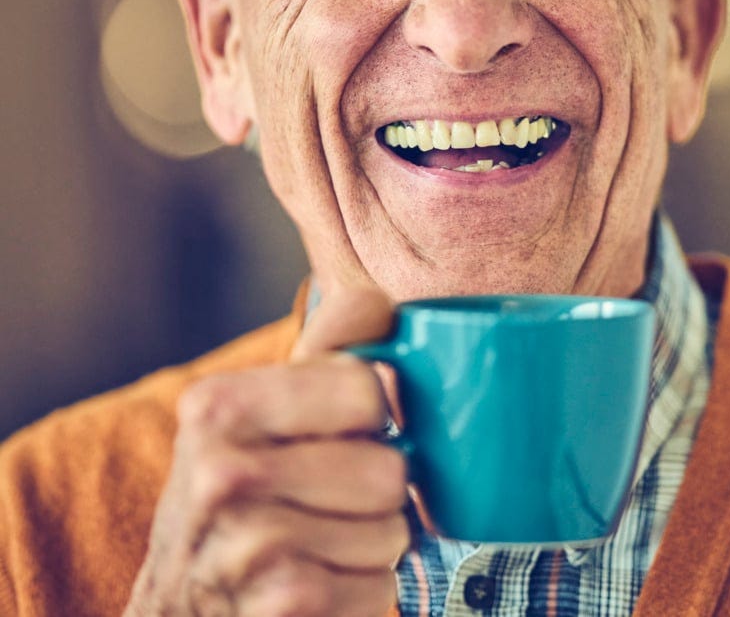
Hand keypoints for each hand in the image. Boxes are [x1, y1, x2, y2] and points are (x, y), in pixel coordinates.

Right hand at [124, 285, 407, 616]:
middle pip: (388, 468)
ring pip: (393, 530)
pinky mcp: (278, 607)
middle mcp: (221, 472)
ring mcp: (246, 547)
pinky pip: (377, 587)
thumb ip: (325, 345)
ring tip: (320, 538)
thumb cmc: (236, 492)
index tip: (342, 428)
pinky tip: (317, 581)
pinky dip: (361, 590)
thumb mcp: (261, 407)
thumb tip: (382, 301)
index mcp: (219, 405)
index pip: (366, 387)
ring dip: (371, 542)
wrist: (176, 609)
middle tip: (331, 494)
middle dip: (376, 487)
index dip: (370, 412)